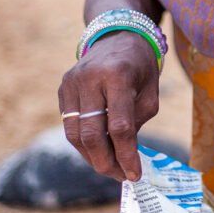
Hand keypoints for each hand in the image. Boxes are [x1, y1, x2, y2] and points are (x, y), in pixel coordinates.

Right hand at [58, 31, 159, 181]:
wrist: (117, 35)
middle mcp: (89, 78)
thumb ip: (137, 122)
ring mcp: (71, 82)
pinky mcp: (62, 88)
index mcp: (118, 76)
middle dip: (105, 162)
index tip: (134, 175)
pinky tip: (99, 150)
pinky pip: (69, 124)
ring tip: (110, 168)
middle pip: (91, 134)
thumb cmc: (140, 66)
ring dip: (91, 157)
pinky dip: (83, 142)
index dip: (126, 155)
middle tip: (120, 177)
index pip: (119, 126)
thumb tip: (124, 156)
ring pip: (74, 133)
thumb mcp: (151, 92)